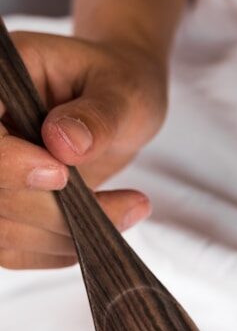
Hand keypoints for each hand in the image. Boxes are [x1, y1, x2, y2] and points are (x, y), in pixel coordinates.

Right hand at [0, 32, 167, 269]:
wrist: (118, 103)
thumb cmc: (119, 83)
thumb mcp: (123, 90)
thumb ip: (98, 115)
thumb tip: (64, 141)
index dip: (6, 166)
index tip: (61, 175)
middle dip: (50, 211)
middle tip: (129, 205)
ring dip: (63, 235)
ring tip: (130, 210)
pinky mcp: (2, 205)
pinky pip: (11, 247)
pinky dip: (58, 248)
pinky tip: (105, 225)